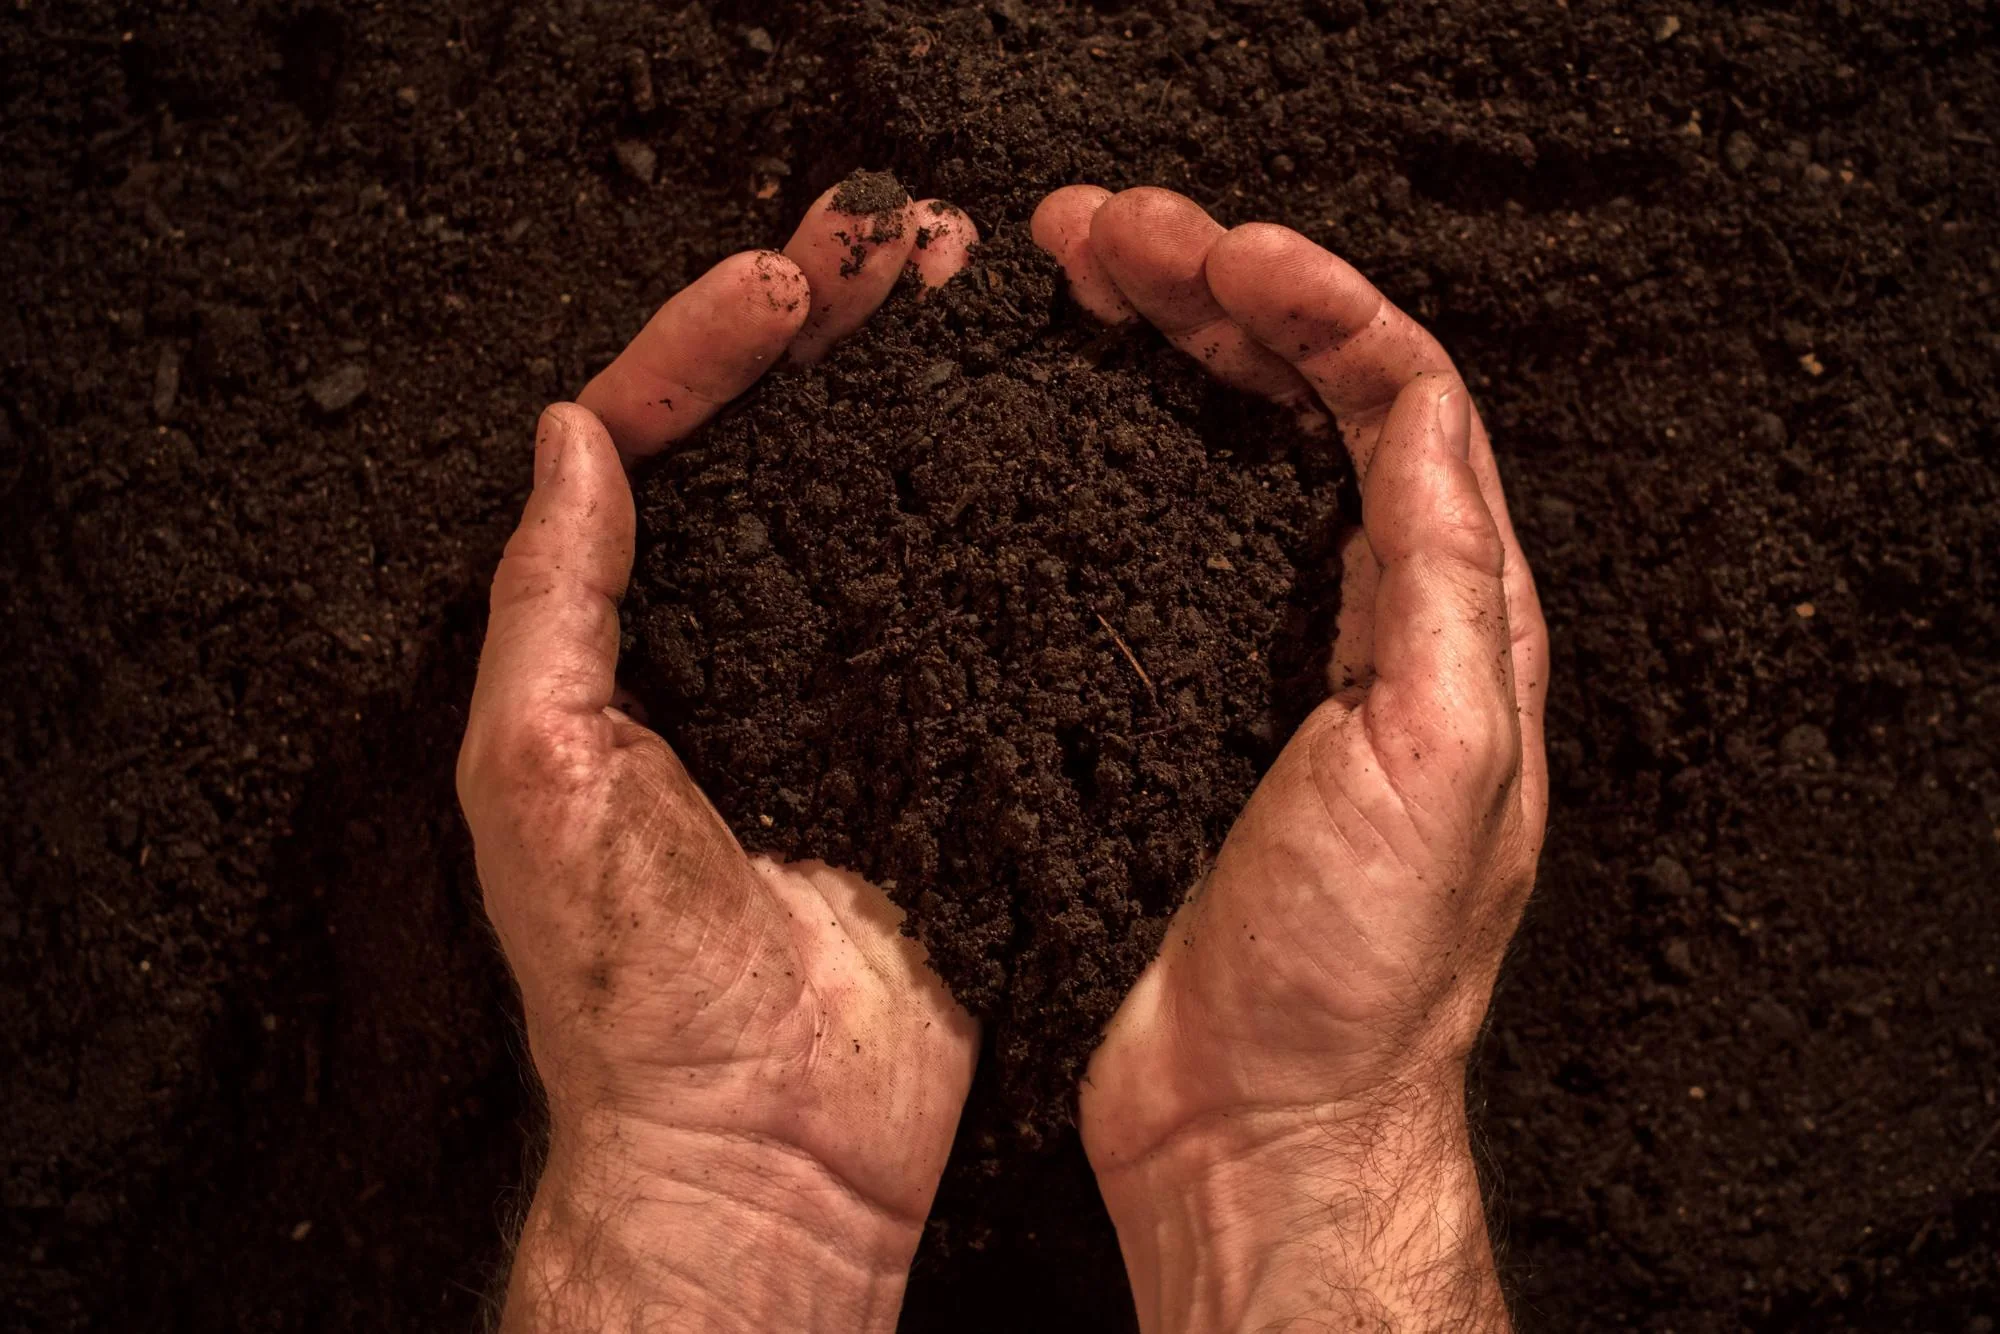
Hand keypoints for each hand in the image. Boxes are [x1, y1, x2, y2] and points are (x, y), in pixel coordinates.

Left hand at [457, 184, 981, 1332]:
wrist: (768, 1146)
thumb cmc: (638, 994)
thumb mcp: (539, 775)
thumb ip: (549, 603)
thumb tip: (569, 437)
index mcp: (627, 648)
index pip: (654, 447)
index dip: (706, 348)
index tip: (780, 290)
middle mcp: (741, 649)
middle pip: (781, 449)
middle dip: (828, 337)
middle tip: (889, 244)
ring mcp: (850, 691)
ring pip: (882, 504)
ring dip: (917, 400)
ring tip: (964, 302)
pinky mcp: (942, 745)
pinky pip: (969, 610)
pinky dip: (994, 520)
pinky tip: (1031, 450)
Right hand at [1033, 186, 1548, 1329]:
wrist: (1254, 1124)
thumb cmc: (1351, 978)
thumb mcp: (1441, 756)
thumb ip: (1436, 582)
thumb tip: (1410, 416)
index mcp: (1451, 622)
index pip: (1400, 401)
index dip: (1312, 302)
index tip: (1209, 251)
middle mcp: (1370, 621)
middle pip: (1309, 402)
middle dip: (1215, 295)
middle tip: (1102, 236)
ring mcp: (1267, 656)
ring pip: (1231, 454)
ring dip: (1166, 350)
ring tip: (1073, 281)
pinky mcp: (1172, 702)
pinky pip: (1158, 542)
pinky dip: (1120, 456)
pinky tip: (1066, 417)